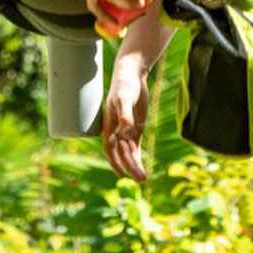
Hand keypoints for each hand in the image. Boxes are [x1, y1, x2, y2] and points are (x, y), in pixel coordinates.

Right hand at [103, 65, 148, 181]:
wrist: (131, 74)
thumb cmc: (124, 84)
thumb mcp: (124, 97)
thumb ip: (125, 114)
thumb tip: (126, 131)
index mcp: (109, 124)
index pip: (110, 148)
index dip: (114, 161)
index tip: (121, 174)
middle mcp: (117, 129)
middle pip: (122, 152)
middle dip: (130, 166)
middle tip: (140, 179)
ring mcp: (127, 129)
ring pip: (129, 151)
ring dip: (135, 164)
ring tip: (143, 178)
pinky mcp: (136, 126)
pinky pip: (135, 145)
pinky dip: (137, 156)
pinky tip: (141, 167)